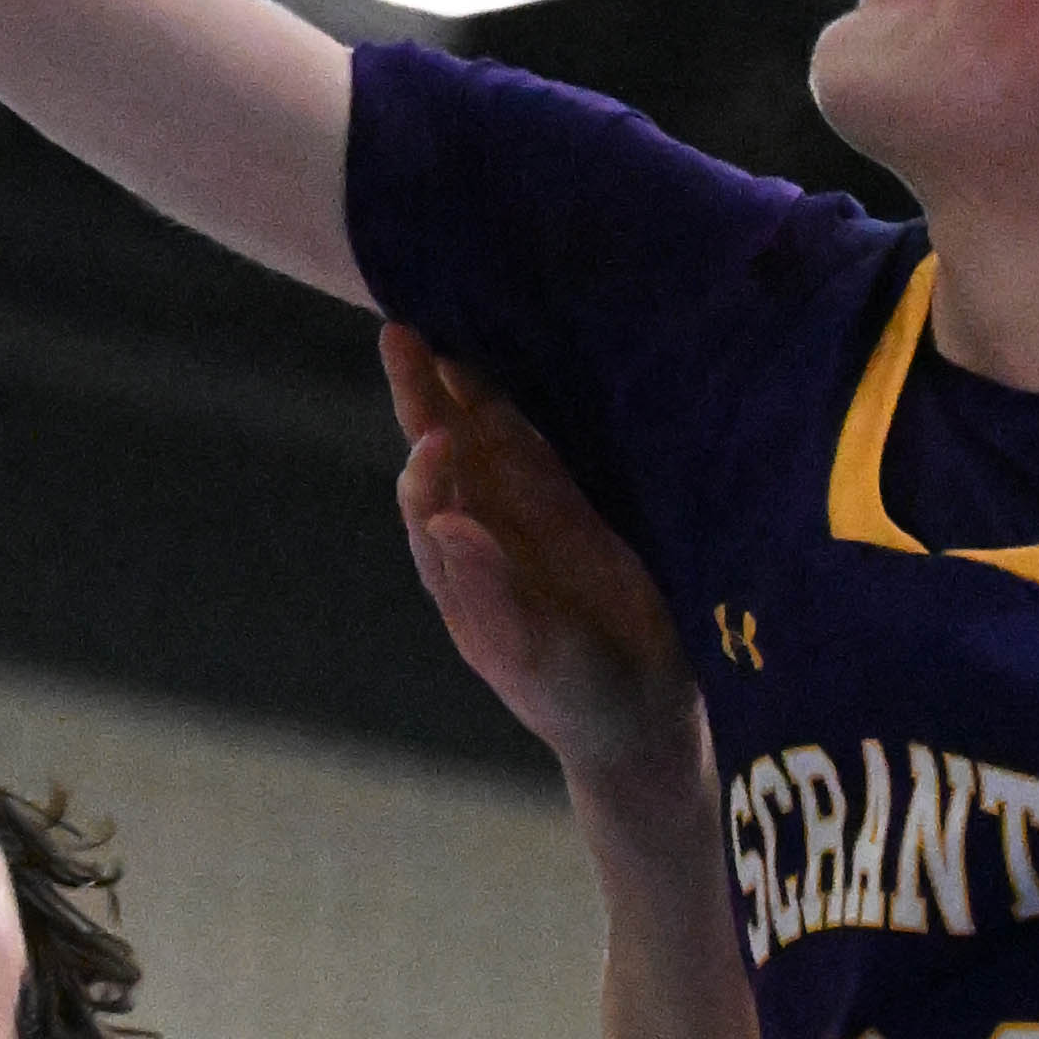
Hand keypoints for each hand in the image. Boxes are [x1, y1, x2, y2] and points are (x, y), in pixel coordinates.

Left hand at [383, 339, 703, 788]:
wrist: (639, 713)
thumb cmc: (573, 696)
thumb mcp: (530, 651)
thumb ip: (489, 589)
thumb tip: (447, 519)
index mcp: (458, 574)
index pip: (427, 502)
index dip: (427, 466)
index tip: (438, 435)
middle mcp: (483, 533)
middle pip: (442, 451)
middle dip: (420, 395)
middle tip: (399, 332)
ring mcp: (526, 515)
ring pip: (488, 435)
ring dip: (466, 384)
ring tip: (443, 325)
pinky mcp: (572, 506)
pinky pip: (538, 442)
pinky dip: (521, 401)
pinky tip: (511, 355)